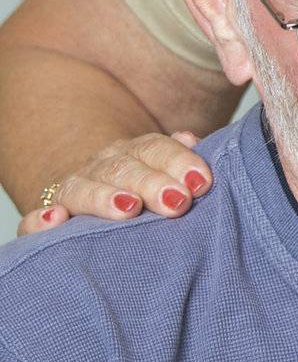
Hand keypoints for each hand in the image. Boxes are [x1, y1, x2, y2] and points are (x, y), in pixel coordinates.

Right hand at [17, 131, 212, 234]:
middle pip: (124, 168)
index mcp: (133, 153)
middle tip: (177, 201)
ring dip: (104, 197)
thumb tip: (191, 140)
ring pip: (83, 188)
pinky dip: (40, 220)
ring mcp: (74, 189)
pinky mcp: (49, 217)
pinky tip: (55, 220)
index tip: (200, 181)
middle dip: (151, 183)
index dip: (178, 161)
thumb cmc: (144, 189)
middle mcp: (102, 166)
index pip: (155, 148)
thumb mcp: (163, 170)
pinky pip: (33, 220)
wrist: (98, 193)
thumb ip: (178, 157)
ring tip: (129, 208)